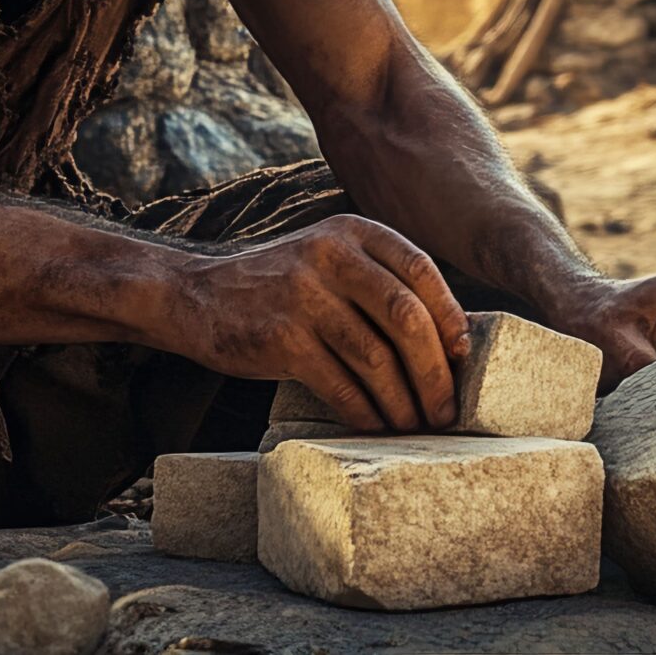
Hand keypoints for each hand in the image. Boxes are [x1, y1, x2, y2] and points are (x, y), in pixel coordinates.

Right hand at [165, 215, 469, 431]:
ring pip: (376, 357)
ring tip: (414, 425)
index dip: (450, 317)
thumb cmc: (278, 287)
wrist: (193, 297)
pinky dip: (364, 411)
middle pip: (406, 317)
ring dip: (402, 401)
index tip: (462, 357)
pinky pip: (339, 384)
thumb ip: (377, 281)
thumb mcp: (327, 259)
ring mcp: (304, 295)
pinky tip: (375, 425)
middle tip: (445, 409)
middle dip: (434, 371)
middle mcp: (330, 255)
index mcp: (352, 231)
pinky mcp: (281, 337)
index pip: (420, 270)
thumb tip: (449, 340)